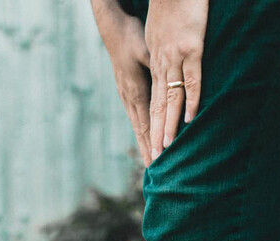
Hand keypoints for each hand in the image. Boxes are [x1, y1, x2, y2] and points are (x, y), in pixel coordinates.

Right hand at [92, 0, 152, 165]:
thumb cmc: (132, 37)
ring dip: (144, 144)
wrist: (114, 31)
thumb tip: (165, 83)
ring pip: (138, 126)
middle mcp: (129, 98)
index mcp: (135, 91)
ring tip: (149, 160)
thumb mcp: (146, 51)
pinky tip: (145, 139)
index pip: (146, 124)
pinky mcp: (127, 93)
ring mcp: (127, 97)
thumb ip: (156, 69)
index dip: (152, 142)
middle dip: (147, 150)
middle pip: (141, 131)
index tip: (157, 158)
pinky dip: (142, 132)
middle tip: (153, 170)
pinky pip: (136, 118)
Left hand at [145, 0, 207, 159]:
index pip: (149, 105)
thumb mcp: (157, 40)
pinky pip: (191, 78)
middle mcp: (159, 66)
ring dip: (168, 124)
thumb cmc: (168, 10)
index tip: (150, 150)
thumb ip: (159, 60)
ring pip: (169, 99)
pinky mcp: (190, 48)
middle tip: (155, 160)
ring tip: (167, 147)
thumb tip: (163, 77)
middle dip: (155, 135)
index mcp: (152, 65)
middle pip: (156, 108)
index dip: (149, 128)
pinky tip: (190, 118)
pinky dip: (190, 99)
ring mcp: (174, 58)